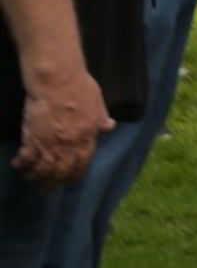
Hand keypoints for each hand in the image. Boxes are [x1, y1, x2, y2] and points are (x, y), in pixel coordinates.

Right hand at [17, 62, 109, 186]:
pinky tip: (17, 165)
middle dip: (53, 183)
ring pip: (43, 170)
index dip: (74, 174)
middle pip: (61, 172)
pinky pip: (26, 158)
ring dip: (36, 177)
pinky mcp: (33, 138)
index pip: (82, 163)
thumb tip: (109, 126)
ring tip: (30, 178)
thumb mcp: (97, 100)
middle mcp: (70, 145)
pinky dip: (21, 164)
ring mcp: (51, 143)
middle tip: (46, 188)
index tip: (68, 179)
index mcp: (87, 136)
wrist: (58, 79)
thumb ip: (101, 117)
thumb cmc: (79, 85)